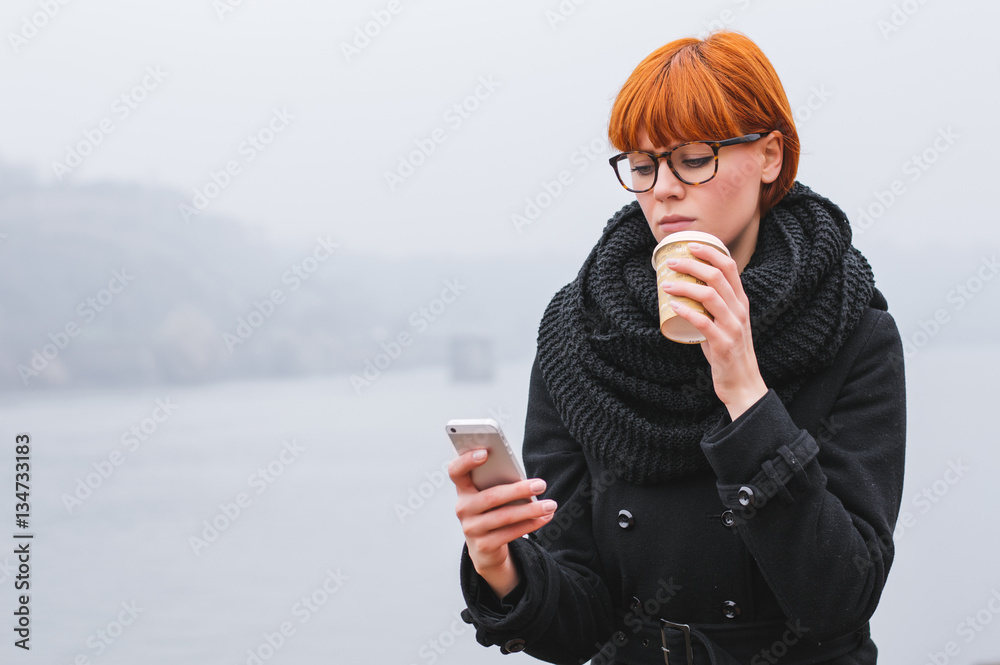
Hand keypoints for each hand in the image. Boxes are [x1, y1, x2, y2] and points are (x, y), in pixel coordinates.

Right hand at [448, 448, 556, 598]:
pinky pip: (511, 533)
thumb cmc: (492, 511)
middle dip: (519, 490)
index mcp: (463, 490)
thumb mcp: (490, 495)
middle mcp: (463, 508)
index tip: (485, 452)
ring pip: (504, 516)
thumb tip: (526, 481)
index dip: (466, 461)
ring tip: (550, 504)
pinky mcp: (484, 545)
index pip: (456, 471)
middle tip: (541, 484)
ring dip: (531, 510)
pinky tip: (545, 517)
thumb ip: (499, 483)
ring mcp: (471, 528)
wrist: (485, 547)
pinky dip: (531, 524)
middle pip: (491, 496)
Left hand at [661, 242, 767, 418]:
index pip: (730, 267)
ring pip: (711, 296)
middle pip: (717, 276)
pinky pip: (704, 323)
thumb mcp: (725, 322)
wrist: (742, 382)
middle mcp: (739, 310)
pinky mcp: (723, 344)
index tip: (690, 245)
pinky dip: (687, 312)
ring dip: (685, 286)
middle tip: (670, 262)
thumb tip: (686, 291)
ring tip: (666, 284)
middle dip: (692, 264)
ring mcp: (733, 326)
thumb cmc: (728, 350)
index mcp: (741, 301)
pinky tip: (673, 306)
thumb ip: (712, 307)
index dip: (710, 252)